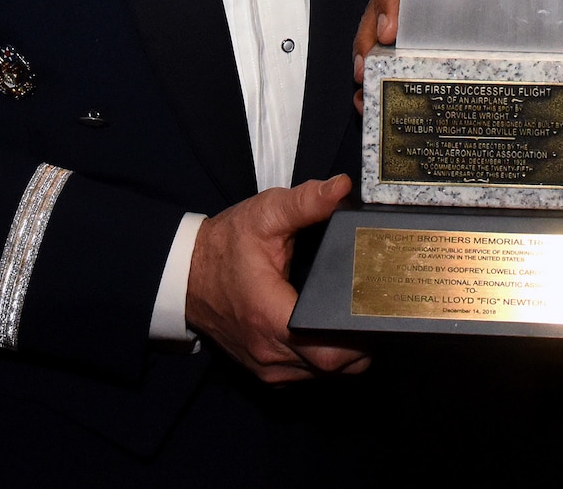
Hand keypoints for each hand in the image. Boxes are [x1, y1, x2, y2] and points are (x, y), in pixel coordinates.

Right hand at [185, 174, 369, 382]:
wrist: (186, 274)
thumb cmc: (225, 246)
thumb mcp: (264, 215)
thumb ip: (305, 202)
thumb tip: (341, 188)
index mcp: (271, 317)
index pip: (330, 348)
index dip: (360, 336)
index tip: (376, 310)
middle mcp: (269, 352)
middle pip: (334, 367)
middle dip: (361, 345)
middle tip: (374, 311)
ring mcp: (266, 368)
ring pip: (323, 375)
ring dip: (345, 355)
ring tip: (356, 319)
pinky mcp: (264, 371)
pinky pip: (306, 376)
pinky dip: (324, 361)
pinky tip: (329, 332)